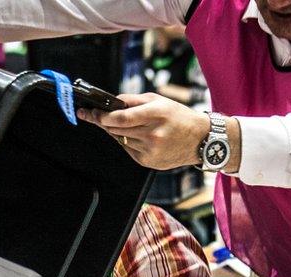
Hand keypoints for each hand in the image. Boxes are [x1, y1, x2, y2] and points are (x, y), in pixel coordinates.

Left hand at [76, 93, 212, 170]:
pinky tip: (136, 136)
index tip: (90, 113)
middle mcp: (153, 134)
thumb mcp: (158, 100)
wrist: (200, 139)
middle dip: (103, 122)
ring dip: (116, 132)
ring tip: (123, 124)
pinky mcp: (149, 162)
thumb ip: (133, 100)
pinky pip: (129, 150)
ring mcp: (151, 150)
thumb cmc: (178, 117)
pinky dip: (127, 142)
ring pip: (121, 140)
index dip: (102, 116)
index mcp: (156, 114)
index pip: (120, 117)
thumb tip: (111, 101)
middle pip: (117, 129)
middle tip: (92, 115)